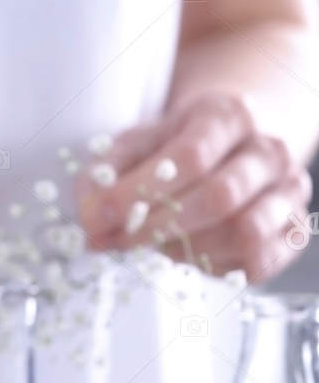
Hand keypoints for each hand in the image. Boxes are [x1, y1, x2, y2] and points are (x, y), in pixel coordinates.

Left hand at [77, 93, 312, 281]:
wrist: (229, 145)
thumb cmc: (173, 147)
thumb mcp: (133, 145)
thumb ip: (104, 177)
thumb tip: (90, 222)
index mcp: (228, 116)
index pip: (190, 157)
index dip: (138, 193)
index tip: (96, 218)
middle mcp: (268, 151)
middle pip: (220, 196)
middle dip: (157, 228)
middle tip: (116, 242)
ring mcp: (288, 191)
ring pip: (246, 232)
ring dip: (188, 248)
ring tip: (155, 244)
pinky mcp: (293, 230)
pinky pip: (258, 261)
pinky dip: (216, 265)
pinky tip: (189, 253)